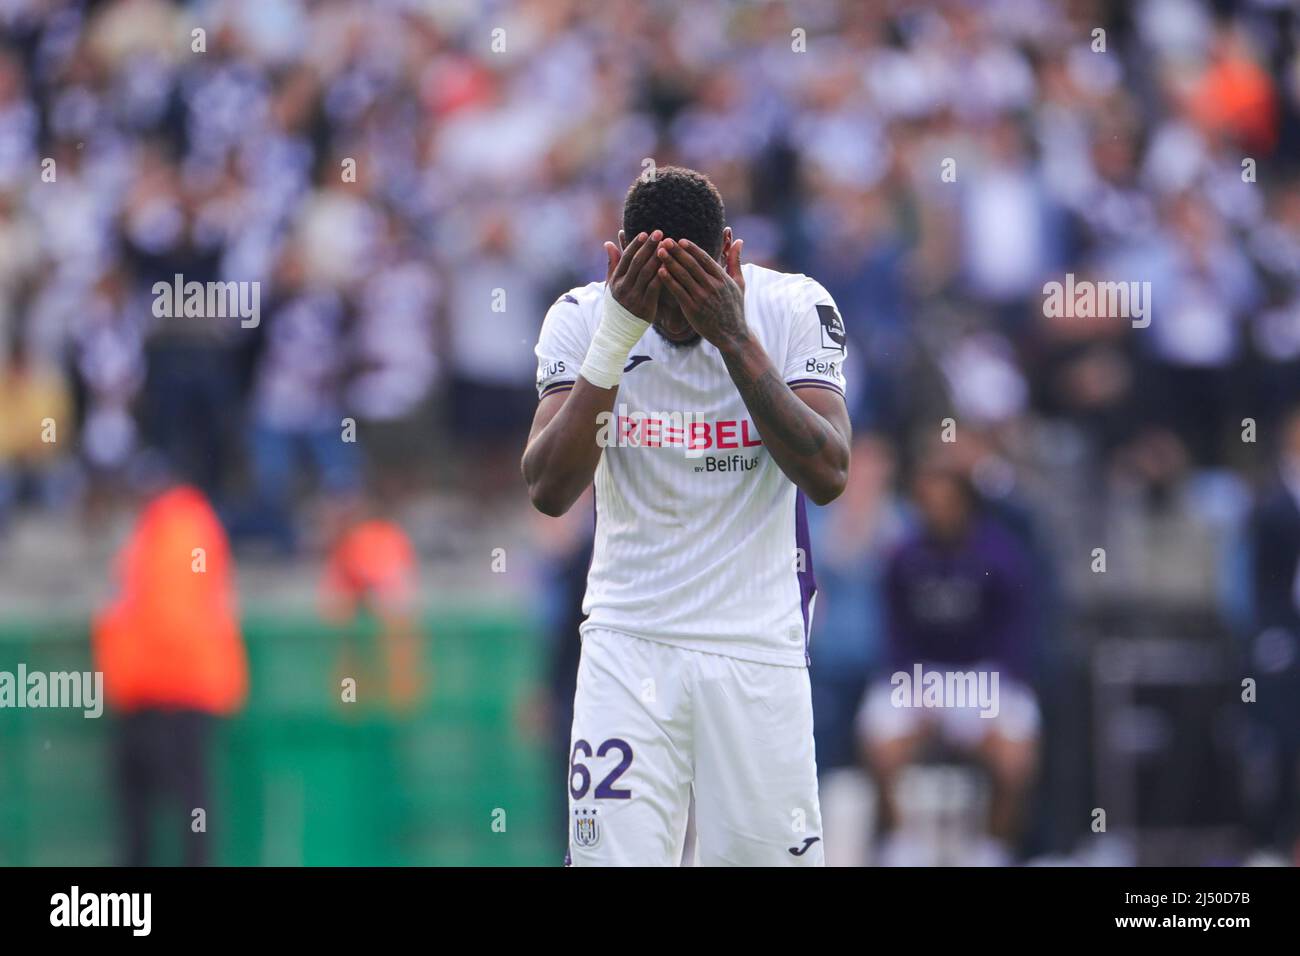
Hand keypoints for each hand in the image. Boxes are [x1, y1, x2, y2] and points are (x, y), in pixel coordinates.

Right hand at [605, 229, 662, 321]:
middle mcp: (623, 288)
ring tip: (667, 246)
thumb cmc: (617, 305)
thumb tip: (608, 242)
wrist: (618, 331)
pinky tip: (669, 266)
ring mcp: (634, 298)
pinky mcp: (645, 307)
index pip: (626, 258)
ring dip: (657, 258)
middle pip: (637, 263)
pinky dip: (662, 276)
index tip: (645, 233)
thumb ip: (612, 264)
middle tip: (659, 233)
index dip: (635, 245)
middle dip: (649, 247)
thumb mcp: (610, 285)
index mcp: (615, 281)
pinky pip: (655, 288)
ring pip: (647, 273)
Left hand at [655, 231, 747, 349]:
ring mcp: (702, 298)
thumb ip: (735, 261)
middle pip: (691, 265)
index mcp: (722, 278)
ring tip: (659, 253)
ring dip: (670, 263)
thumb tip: (739, 240)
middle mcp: (712, 286)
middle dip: (677, 252)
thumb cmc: (735, 307)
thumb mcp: (739, 283)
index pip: (705, 259)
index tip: (680, 240)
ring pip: (683, 276)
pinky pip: (678, 292)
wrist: (732, 334)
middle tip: (665, 241)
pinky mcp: (693, 310)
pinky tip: (660, 272)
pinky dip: (669, 281)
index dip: (691, 249)